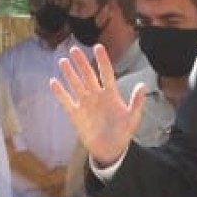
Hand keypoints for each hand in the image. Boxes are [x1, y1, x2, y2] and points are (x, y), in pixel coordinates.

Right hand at [50, 44, 144, 166]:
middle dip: (81, 62)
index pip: (106, 73)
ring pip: (76, 84)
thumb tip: (143, 85)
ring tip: (63, 61)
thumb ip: (137, 102)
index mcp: (111, 94)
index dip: (102, 60)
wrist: (111, 150)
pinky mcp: (76, 114)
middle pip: (88, 75)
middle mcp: (97, 95)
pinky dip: (60, 92)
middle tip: (74, 49)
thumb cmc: (123, 133)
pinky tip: (53, 82)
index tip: (98, 47)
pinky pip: (66, 101)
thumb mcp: (133, 118)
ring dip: (69, 73)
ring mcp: (85, 104)